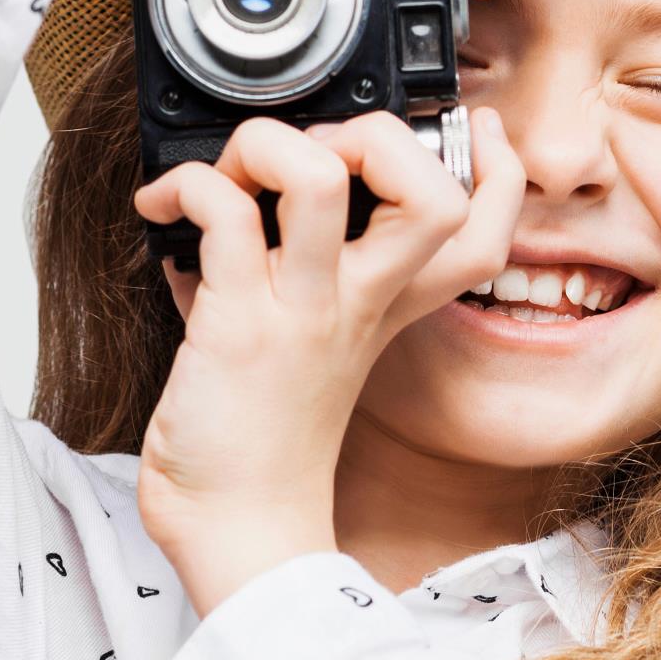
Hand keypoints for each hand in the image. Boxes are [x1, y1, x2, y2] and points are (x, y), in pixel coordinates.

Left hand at [129, 105, 524, 616]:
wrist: (235, 528)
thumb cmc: (258, 444)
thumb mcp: (300, 346)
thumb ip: (273, 270)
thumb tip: (214, 209)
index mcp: (386, 306)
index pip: (483, 231)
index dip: (498, 170)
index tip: (477, 131)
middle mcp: (359, 301)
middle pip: (433, 192)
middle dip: (377, 133)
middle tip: (314, 150)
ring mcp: (304, 310)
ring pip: (322, 179)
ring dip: (270, 146)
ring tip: (236, 170)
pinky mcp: (240, 325)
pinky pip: (223, 215)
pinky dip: (187, 186)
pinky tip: (162, 205)